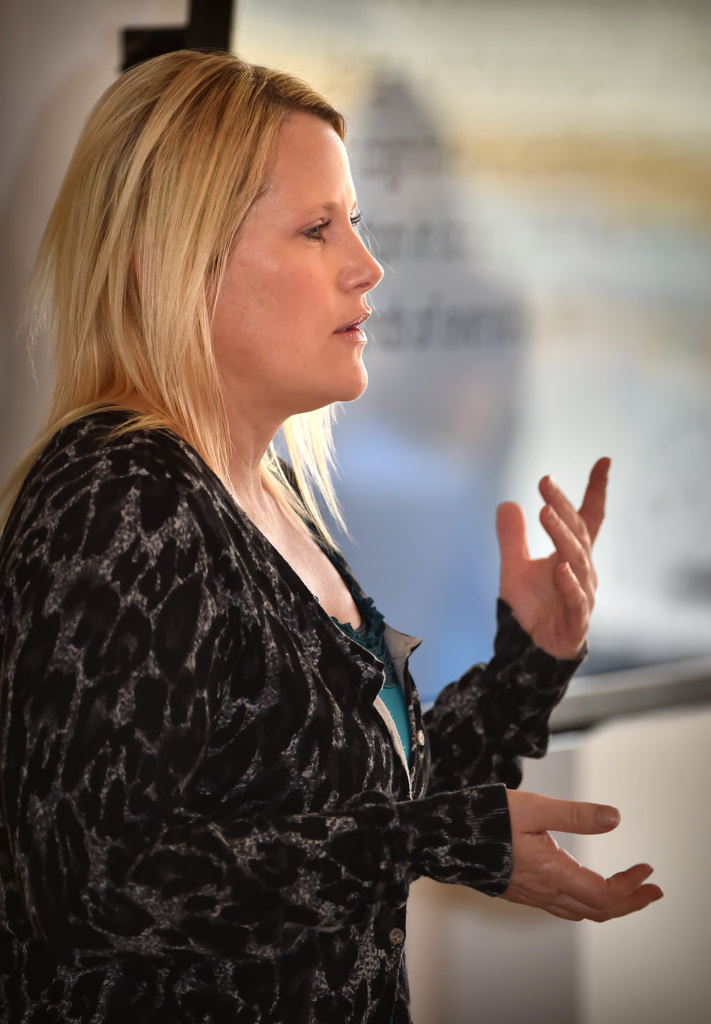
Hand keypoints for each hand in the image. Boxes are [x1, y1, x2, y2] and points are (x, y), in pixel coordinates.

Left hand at [496, 457, 609, 658]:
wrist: (529, 652)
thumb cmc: (531, 610)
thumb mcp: (514, 568)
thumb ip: (512, 538)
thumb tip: (508, 503)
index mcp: (573, 556)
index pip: (589, 518)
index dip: (596, 490)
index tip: (604, 461)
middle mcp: (583, 571)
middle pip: (578, 533)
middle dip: (563, 506)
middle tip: (545, 483)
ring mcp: (582, 595)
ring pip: (575, 560)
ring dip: (562, 536)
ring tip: (546, 514)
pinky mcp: (575, 620)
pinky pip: (575, 598)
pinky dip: (568, 583)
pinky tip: (559, 568)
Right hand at [501, 790, 662, 921]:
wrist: (443, 837)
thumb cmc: (485, 819)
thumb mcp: (534, 808)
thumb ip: (575, 815)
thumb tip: (615, 818)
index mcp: (552, 873)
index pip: (605, 894)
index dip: (632, 886)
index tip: (648, 870)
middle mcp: (544, 891)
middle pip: (597, 910)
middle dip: (629, 902)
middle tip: (651, 889)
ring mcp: (530, 895)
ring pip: (579, 912)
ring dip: (609, 906)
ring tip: (627, 892)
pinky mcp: (519, 892)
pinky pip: (560, 907)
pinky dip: (584, 903)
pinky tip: (583, 888)